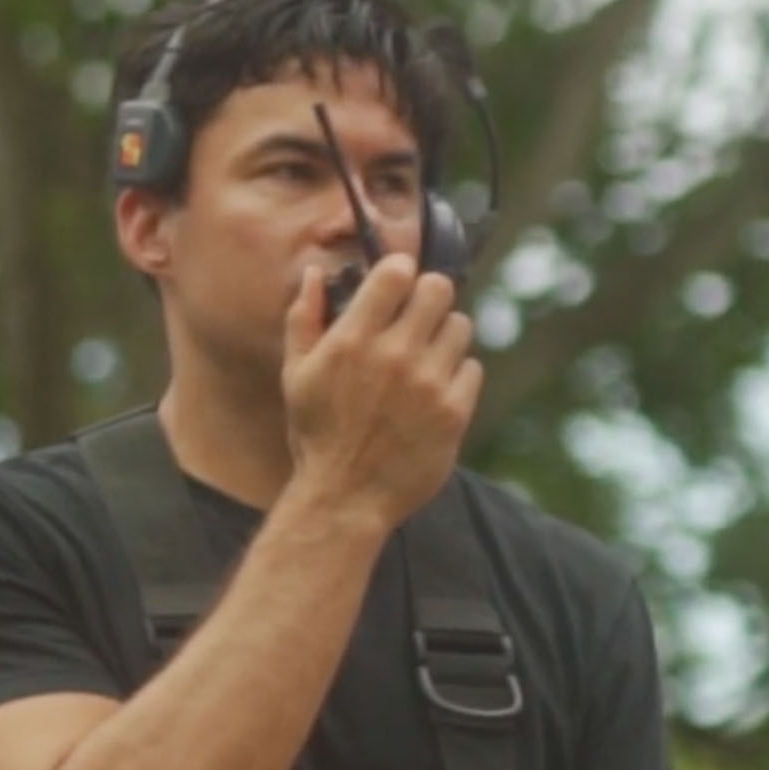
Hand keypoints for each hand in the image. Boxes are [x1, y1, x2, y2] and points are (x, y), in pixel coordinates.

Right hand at [282, 255, 482, 532]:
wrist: (345, 497)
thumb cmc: (317, 435)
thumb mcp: (296, 375)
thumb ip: (304, 319)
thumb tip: (315, 273)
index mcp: (352, 341)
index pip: (397, 272)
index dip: (401, 271)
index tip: (398, 284)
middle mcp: (393, 356)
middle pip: (439, 289)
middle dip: (429, 297)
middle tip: (419, 317)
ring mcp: (427, 384)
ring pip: (461, 326)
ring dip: (445, 336)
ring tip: (427, 358)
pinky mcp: (453, 412)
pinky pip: (472, 368)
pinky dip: (457, 376)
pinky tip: (435, 393)